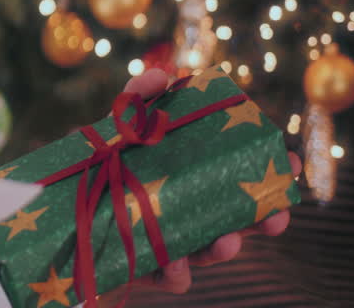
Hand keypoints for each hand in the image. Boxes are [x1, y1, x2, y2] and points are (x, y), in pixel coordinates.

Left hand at [119, 70, 301, 293]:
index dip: (270, 174)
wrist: (64, 203)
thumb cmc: (102, 163)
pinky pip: (170, 277)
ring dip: (223, 249)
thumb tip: (162, 77)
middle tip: (276, 217)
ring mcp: (174, 242)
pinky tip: (175, 262)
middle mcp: (191, 212)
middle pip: (238, 219)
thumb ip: (137, 100)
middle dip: (263, 219)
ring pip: (209, 252)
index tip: (289, 164)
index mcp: (194, 178)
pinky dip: (177, 273)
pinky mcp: (148, 267)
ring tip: (226, 241)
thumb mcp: (116, 129)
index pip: (241, 177)